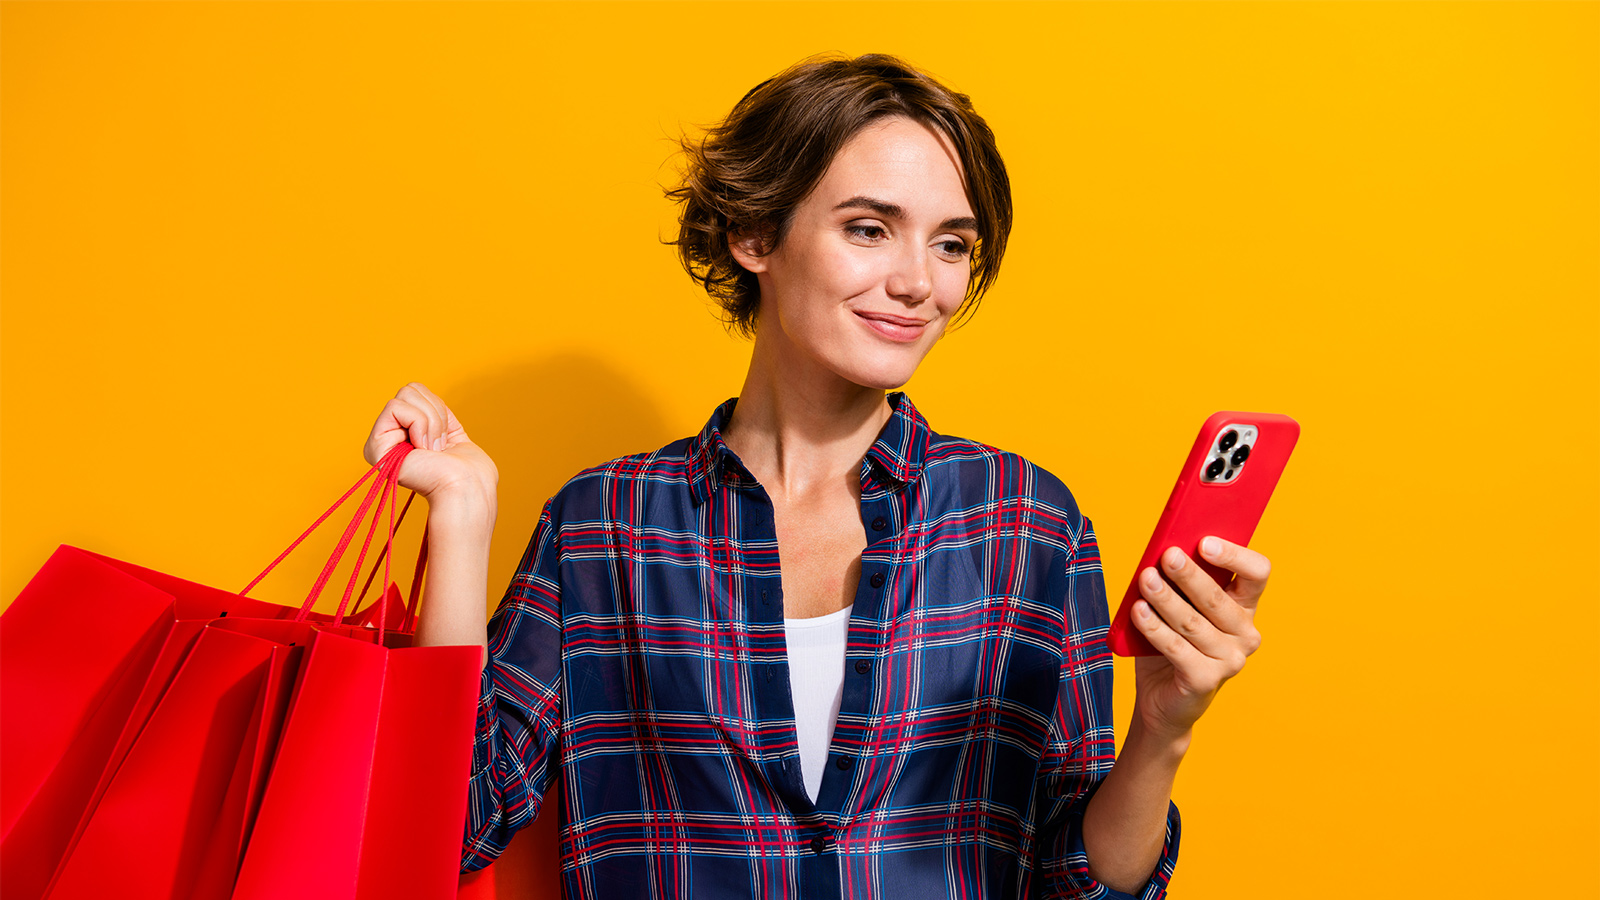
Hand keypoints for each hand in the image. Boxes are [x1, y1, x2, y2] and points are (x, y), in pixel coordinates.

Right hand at [362, 382, 497, 502]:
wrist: (466, 487)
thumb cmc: (466, 468)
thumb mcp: (450, 428)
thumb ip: (431, 410)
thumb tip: (415, 390)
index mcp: (405, 433)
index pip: (415, 390)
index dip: (437, 406)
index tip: (445, 436)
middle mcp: (388, 437)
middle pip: (409, 389)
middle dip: (435, 412)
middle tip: (438, 444)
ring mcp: (379, 443)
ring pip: (404, 394)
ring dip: (430, 420)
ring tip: (432, 448)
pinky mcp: (375, 448)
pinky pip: (396, 407)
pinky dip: (419, 423)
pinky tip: (422, 449)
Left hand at [1128, 536, 1268, 742]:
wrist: (1160, 697)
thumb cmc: (1171, 643)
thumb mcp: (1179, 607)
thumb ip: (1180, 582)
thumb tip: (1166, 549)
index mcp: (1244, 607)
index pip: (1257, 573)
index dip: (1235, 556)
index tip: (1205, 542)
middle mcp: (1245, 634)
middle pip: (1218, 598)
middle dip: (1189, 575)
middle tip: (1166, 555)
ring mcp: (1230, 660)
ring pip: (1193, 623)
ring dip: (1165, 599)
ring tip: (1145, 580)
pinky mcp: (1206, 679)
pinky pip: (1177, 648)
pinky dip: (1154, 628)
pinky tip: (1138, 611)